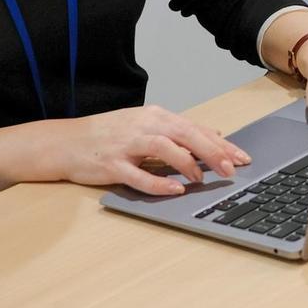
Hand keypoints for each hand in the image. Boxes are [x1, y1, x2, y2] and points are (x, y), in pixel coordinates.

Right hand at [45, 105, 252, 196]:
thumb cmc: (109, 135)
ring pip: (164, 149)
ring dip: (187, 163)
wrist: (65, 142)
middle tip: (232, 168)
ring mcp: (127, 145)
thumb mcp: (146, 126)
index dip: (221, 144)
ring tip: (202, 179)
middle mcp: (143, 126)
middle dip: (212, 151)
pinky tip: (174, 190)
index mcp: (155, 117)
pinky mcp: (111, 165)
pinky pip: (138, 175)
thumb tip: (214, 134)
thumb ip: (179, 131)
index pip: (195, 128)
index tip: (242, 157)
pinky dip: (158, 183)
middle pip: (185, 134)